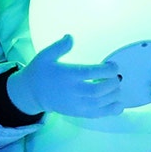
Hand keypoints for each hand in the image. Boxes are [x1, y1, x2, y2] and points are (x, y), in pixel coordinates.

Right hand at [7, 34, 122, 118]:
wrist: (32, 94)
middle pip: (99, 89)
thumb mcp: (45, 55)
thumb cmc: (40, 72)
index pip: (93, 72)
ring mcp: (76, 104)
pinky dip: (111, 111)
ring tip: (116, 88)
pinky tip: (118, 104)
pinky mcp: (78, 113)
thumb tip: (71, 37)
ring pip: (100, 103)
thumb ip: (59, 47)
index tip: (113, 66)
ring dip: (114, 95)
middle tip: (116, 77)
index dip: (108, 69)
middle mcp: (73, 90)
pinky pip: (97, 114)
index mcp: (68, 75)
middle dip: (113, 83)